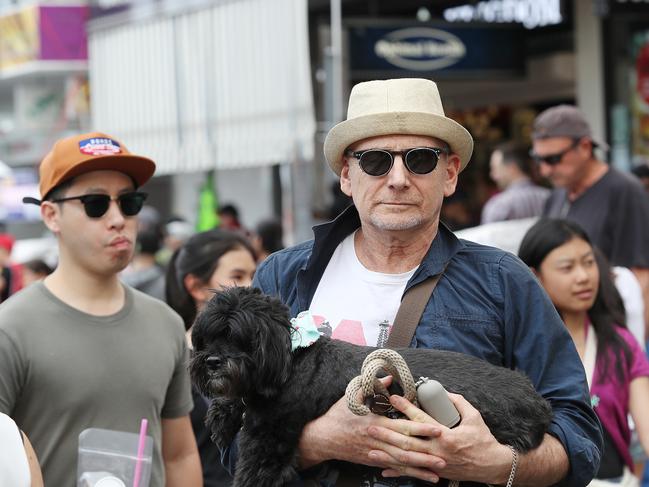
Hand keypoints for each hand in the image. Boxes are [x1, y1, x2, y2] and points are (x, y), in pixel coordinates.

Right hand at [298, 376, 436, 469]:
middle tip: (445, 452)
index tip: (436, 428)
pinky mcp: (374, 461)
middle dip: (426, 450)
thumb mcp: (352, 395)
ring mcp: (376, 453)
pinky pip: (394, 469)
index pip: (401, 427)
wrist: (324, 438)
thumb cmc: (338, 415)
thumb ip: (372, 386)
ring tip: (439, 469)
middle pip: (405, 447)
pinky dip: (410, 474)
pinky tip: (424, 476)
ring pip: (402, 462)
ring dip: (421, 466)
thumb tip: (390, 377)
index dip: (420, 428)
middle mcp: (377, 440)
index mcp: (374, 422)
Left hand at [367, 392, 512, 483]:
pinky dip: (397, 472)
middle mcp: (437, 450)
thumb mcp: (474, 417)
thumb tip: (443, 392)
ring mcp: (434, 463)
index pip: (421, 419)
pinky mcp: (434, 471)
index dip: (405, 408)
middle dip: (388, 433)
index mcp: (446, 435)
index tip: (393, 399)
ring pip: (407, 459)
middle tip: (371, 426)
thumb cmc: (483, 440)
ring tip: (371, 448)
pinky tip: (383, 469)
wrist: (492, 466)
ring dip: (387, 453)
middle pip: (408, 441)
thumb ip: (458, 402)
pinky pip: (413, 472)